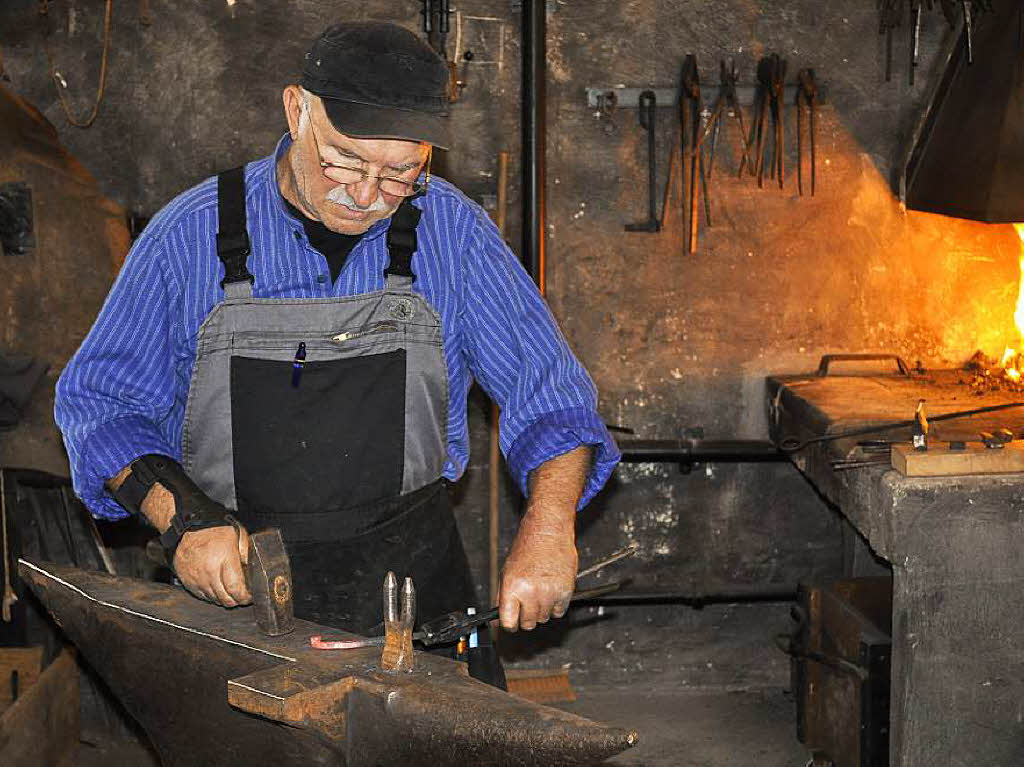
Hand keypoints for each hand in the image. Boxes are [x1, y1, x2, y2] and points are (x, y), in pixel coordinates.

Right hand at [173, 524, 251, 606]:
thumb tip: (252, 570)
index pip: (235, 588)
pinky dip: (211, 596)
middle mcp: (209, 571)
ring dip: (224, 599)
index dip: (244, 597)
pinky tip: (217, 591)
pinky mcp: (187, 581)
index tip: (249, 597)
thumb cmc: (214, 529)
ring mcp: (196, 578)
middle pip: (225, 598)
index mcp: (224, 559)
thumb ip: (246, 554)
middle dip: (236, 601)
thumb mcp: (238, 535)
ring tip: (231, 595)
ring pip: (213, 599)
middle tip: (242, 598)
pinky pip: (201, 596)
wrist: (188, 527)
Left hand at [498, 512, 577, 631]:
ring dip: (541, 610)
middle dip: (525, 616)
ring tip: (539, 591)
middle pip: (528, 623)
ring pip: (544, 618)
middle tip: (526, 602)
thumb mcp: (507, 571)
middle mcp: (531, 591)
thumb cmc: (528, 548)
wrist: (548, 531)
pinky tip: (550, 591)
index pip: (508, 622)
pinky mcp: (565, 591)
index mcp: (513, 586)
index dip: (509, 623)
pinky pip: (559, 612)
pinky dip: (555, 606)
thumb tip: (498, 619)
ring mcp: (549, 592)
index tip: (510, 621)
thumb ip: (503, 598)